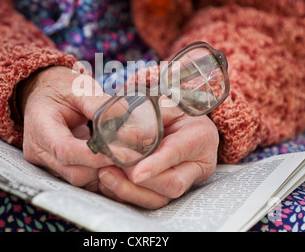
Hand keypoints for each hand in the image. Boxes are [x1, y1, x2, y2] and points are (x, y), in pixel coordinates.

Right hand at [19, 66, 113, 190]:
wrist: (43, 93)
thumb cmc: (60, 89)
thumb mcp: (79, 88)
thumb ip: (98, 102)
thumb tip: (123, 114)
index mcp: (40, 126)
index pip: (65, 150)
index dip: (94, 156)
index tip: (120, 153)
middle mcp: (38, 150)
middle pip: (73, 171)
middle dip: (103, 166)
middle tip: (129, 155)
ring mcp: (44, 162)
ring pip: (78, 179)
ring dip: (102, 171)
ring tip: (121, 155)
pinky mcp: (55, 168)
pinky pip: (79, 177)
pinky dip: (97, 172)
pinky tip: (110, 158)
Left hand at [98, 107, 218, 208]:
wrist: (180, 118)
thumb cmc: (171, 106)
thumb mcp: (161, 102)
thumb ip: (146, 116)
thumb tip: (124, 135)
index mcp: (199, 136)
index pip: (178, 153)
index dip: (157, 164)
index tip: (136, 173)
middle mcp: (197, 164)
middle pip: (172, 184)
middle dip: (138, 180)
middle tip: (111, 164)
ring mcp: (184, 180)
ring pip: (159, 198)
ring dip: (128, 190)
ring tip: (104, 173)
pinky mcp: (168, 190)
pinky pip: (147, 201)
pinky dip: (124, 193)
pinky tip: (107, 180)